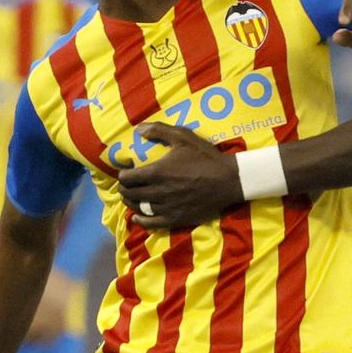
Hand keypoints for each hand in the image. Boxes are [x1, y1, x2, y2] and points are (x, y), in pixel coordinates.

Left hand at [118, 123, 242, 229]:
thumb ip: (160, 131)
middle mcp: (159, 191)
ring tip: (130, 198)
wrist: (229, 180)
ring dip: (131, 202)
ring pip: (140, 208)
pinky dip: (141, 220)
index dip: (122, 175)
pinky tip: (137, 217)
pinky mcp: (176, 218)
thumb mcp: (184, 137)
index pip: (128, 178)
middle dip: (124, 189)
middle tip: (125, 185)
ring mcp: (167, 207)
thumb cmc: (206, 157)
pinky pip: (152, 223)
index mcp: (158, 172)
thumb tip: (139, 129)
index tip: (124, 172)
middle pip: (131, 193)